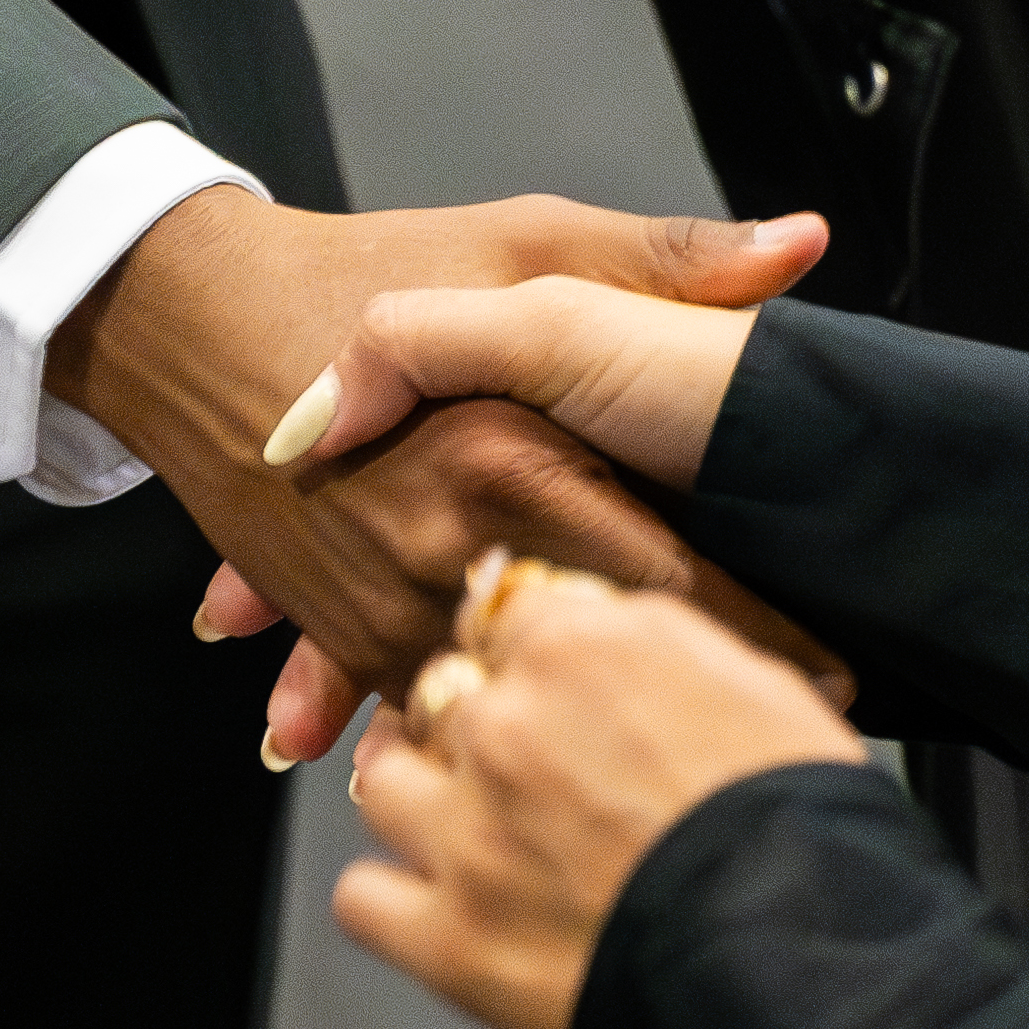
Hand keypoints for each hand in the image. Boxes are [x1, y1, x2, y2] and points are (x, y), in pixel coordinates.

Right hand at [217, 269, 784, 759]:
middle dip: (672, 712)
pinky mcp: (333, 624)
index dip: (756, 639)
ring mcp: (381, 600)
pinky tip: (488, 781)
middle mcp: (446, 548)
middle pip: (583, 664)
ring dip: (558, 747)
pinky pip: (395, 707)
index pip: (665, 580)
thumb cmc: (367, 262)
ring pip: (490, 706)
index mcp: (514, 459)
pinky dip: (434, 742)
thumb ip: (668, 258)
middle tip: (765, 752)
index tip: (835, 681)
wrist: (193, 315)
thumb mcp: (525, 237)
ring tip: (652, 791)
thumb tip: (802, 243)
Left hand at [336, 550, 871, 1028]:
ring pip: (383, 782)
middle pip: (443, 691)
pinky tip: (433, 906)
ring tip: (454, 818)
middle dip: (479, 720)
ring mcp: (465, 835)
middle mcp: (504, 726)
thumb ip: (665, 647)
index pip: (508, 610)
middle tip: (524, 763)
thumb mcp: (760, 689)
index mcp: (581, 648)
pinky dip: (391, 900)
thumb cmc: (803, 829)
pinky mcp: (448, 941)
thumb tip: (625, 636)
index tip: (545, 676)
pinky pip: (361, 898)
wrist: (799, 970)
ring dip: (417, 794)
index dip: (531, 649)